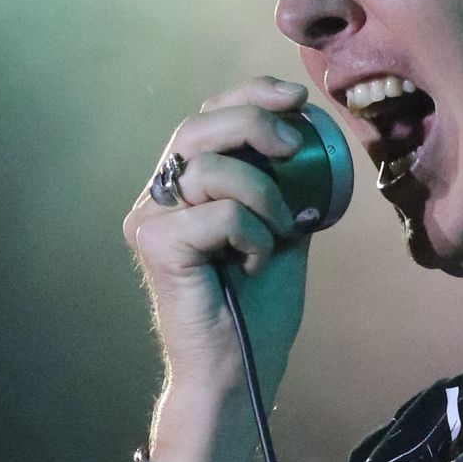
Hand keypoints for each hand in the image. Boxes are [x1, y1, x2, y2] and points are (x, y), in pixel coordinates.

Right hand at [123, 76, 314, 399]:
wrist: (241, 368)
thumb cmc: (259, 300)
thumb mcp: (281, 222)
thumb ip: (283, 181)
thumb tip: (312, 134)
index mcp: (189, 182)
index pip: (210, 115)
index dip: (251, 94)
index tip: (298, 99)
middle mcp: (159, 195)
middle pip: (199, 127)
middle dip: (254, 123)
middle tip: (293, 148)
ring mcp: (150, 220)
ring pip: (211, 170)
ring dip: (263, 195)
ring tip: (279, 231)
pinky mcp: (155, 247)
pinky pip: (217, 213)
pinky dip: (251, 231)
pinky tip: (255, 260)